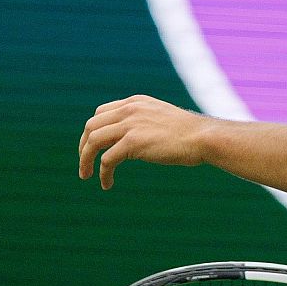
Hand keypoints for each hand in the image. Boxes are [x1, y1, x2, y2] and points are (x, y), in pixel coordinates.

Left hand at [78, 94, 214, 188]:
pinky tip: (107, 184)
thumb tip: (136, 139)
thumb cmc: (189, 133)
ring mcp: (130, 124)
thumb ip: (145, 122)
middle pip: (91, 126)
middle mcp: (129, 109)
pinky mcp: (133, 142)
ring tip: (87, 175)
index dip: (92, 131)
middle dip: (83, 146)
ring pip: (93, 141)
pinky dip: (103, 173)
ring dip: (85, 160)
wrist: (203, 137)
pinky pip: (107, 159)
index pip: (101, 113)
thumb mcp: (162, 118)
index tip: (92, 148)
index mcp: (135, 102)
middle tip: (84, 164)